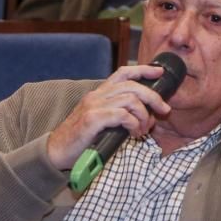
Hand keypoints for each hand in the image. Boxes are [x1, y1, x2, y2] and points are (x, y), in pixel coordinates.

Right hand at [46, 64, 171, 169]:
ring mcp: (93, 106)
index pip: (123, 73)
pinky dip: (133, 124)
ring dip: (143, 115)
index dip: (143, 70)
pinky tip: (133, 133)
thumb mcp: (101, 121)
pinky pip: (122, 115)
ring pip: (130, 100)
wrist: (57, 150)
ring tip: (143, 130)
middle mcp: (96, 95)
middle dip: (153, 97)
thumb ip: (118, 113)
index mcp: (99, 93)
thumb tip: (146, 114)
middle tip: (163, 110)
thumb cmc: (81, 138)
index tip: (159, 72)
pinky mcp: (92, 119)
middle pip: (132, 86)